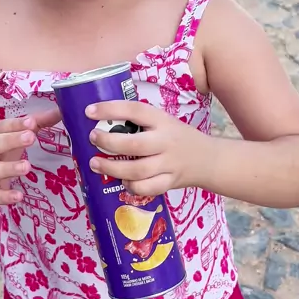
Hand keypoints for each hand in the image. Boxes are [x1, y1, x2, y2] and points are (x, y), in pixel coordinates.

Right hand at [0, 109, 59, 204]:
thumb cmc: (1, 156)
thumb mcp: (16, 140)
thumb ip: (38, 124)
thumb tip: (60, 111)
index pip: (1, 127)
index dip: (15, 124)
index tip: (31, 121)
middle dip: (10, 140)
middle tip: (30, 137)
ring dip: (8, 168)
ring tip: (26, 167)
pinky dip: (4, 196)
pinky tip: (18, 196)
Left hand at [86, 101, 209, 195]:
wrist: (208, 159)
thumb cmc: (178, 137)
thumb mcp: (163, 122)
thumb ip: (139, 123)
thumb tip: (101, 122)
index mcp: (163, 121)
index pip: (135, 111)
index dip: (111, 109)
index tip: (89, 111)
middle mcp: (166, 142)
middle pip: (134, 144)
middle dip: (108, 142)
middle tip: (92, 138)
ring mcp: (169, 164)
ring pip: (137, 170)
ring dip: (113, 168)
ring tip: (95, 163)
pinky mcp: (170, 182)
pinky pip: (147, 188)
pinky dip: (132, 186)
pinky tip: (122, 180)